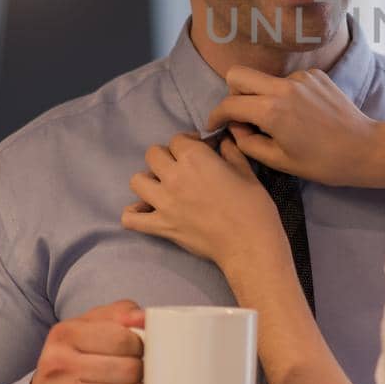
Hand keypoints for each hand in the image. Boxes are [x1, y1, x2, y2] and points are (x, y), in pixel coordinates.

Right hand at [28, 299, 144, 383]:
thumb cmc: (76, 360)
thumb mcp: (91, 327)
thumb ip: (121, 314)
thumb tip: (144, 317)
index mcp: (65, 334)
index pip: (122, 338)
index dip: (140, 346)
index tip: (137, 351)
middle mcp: (58, 365)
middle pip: (129, 369)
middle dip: (141, 373)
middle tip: (134, 375)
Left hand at [122, 132, 286, 270]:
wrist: (248, 244)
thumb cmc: (253, 207)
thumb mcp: (246, 172)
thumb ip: (230, 152)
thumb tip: (223, 141)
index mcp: (195, 158)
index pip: (178, 139)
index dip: (189, 143)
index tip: (200, 151)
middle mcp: (174, 176)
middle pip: (153, 154)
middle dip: (167, 157)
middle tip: (182, 168)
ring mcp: (163, 202)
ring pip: (137, 181)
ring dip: (149, 181)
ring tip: (164, 188)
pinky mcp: (160, 226)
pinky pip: (131, 218)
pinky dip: (135, 214)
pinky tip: (147, 212)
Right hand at [207, 67, 384, 187]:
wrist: (365, 149)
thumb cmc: (323, 162)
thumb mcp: (280, 161)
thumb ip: (248, 142)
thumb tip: (235, 128)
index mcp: (271, 110)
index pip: (229, 104)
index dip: (215, 116)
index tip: (213, 125)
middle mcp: (283, 86)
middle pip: (239, 74)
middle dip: (232, 93)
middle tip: (241, 116)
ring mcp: (301, 77)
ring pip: (265, 78)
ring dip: (261, 95)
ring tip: (277, 122)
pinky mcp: (316, 75)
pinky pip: (287, 80)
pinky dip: (284, 94)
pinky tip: (300, 114)